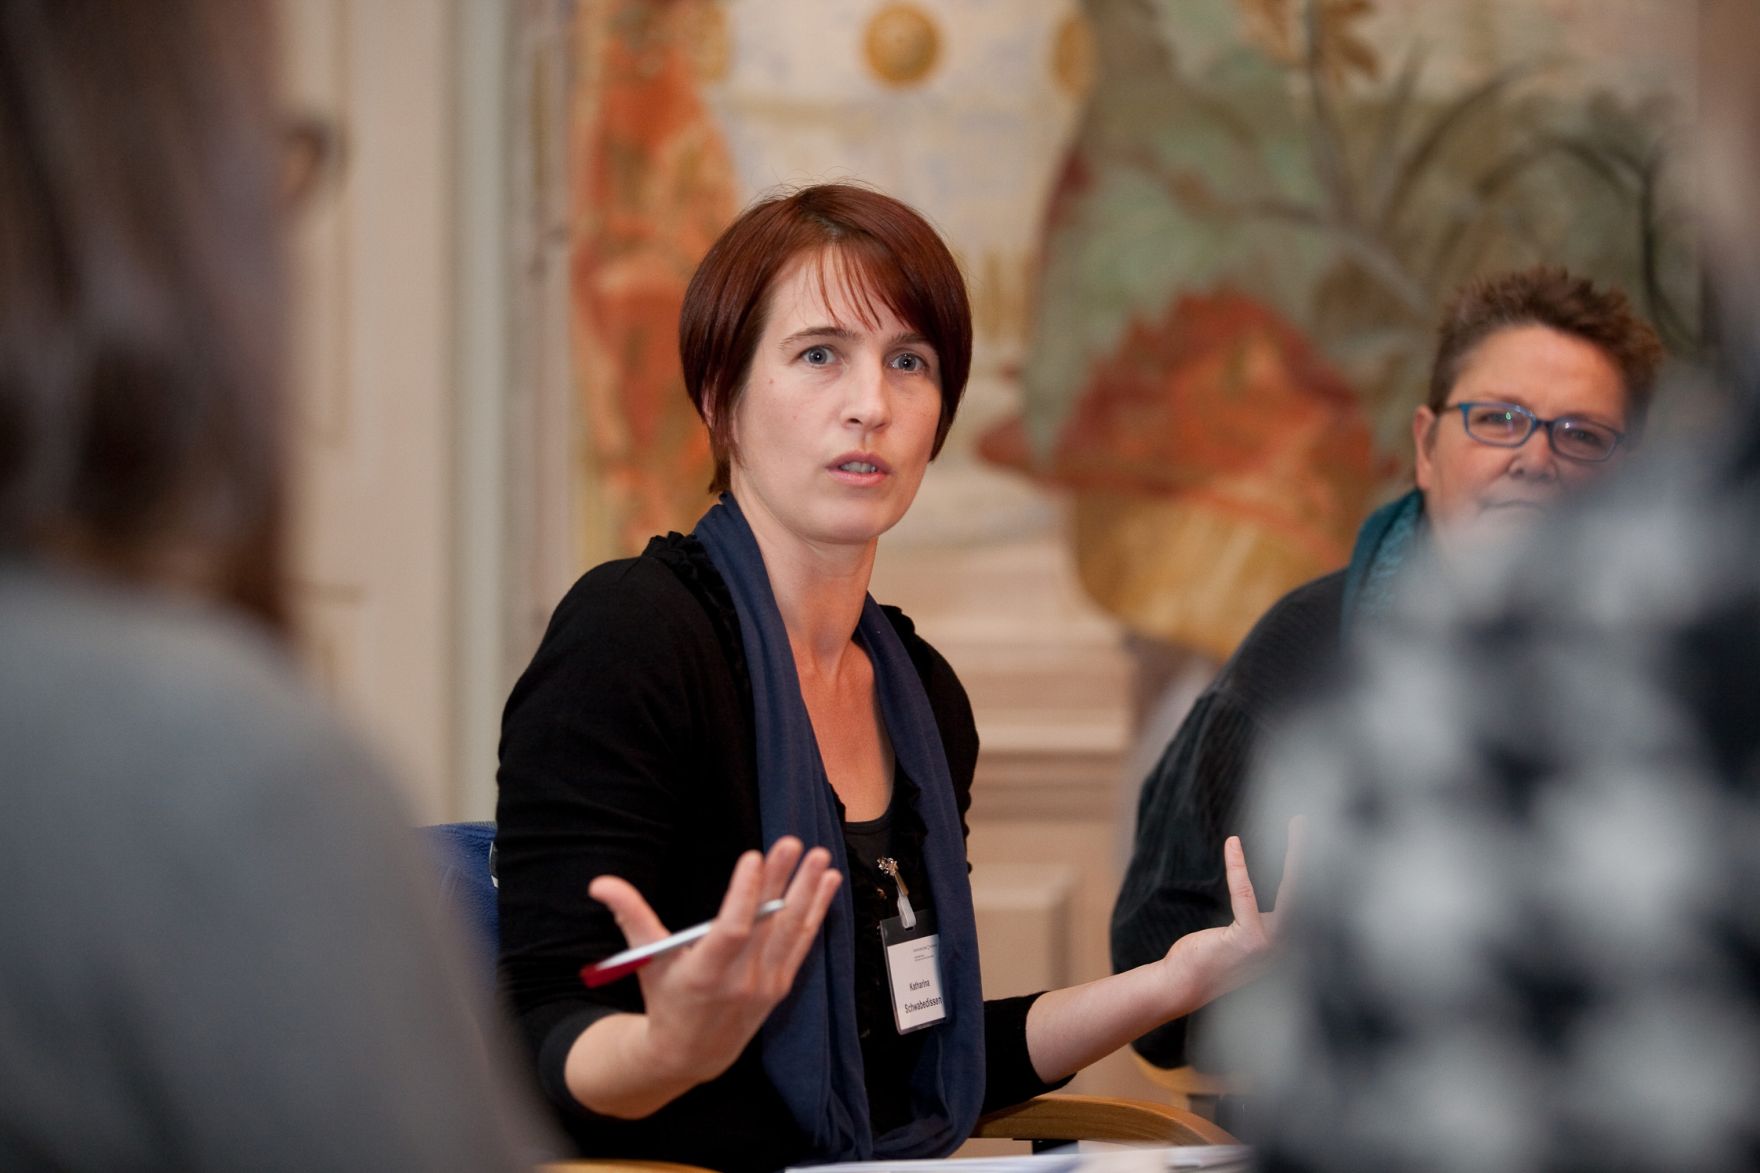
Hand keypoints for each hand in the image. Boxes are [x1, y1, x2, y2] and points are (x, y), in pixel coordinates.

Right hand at [585, 836, 841, 1095]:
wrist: (691, 1055)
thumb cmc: (665, 999)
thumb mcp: (644, 961)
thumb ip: (630, 917)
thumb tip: (600, 883)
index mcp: (704, 974)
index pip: (732, 930)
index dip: (744, 894)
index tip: (753, 857)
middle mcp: (740, 981)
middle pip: (767, 925)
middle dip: (782, 882)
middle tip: (793, 843)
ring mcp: (765, 985)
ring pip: (792, 932)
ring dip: (809, 893)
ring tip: (820, 858)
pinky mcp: (781, 985)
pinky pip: (803, 943)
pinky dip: (817, 912)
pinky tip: (828, 882)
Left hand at [1162, 818, 1303, 1005]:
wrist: (1183, 986)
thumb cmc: (1208, 959)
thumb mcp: (1245, 940)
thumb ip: (1264, 927)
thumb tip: (1273, 912)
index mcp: (1287, 944)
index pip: (1307, 899)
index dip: (1310, 869)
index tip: (1310, 839)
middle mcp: (1288, 946)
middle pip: (1309, 892)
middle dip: (1311, 855)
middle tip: (1305, 821)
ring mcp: (1272, 945)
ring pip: (1292, 892)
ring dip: (1296, 855)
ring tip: (1297, 826)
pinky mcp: (1249, 941)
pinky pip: (1246, 895)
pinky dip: (1239, 867)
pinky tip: (1233, 843)